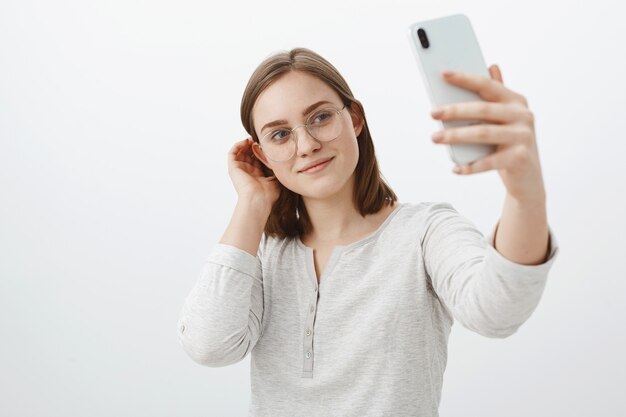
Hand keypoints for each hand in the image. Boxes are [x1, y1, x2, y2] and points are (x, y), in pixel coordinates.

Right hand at [227, 137, 279, 208]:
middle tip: (259, 139)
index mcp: (257, 175)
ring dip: (245, 144)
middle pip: (248, 154)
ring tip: (252, 139)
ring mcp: (239, 170)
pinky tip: (247, 141)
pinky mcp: (233, 168)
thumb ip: (275, 168)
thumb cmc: (268, 194)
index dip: (261, 150)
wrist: (259, 200)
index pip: (257, 159)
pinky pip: (232, 153)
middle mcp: (247, 172)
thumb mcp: (276, 178)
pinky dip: (238, 145)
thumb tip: (279, 157)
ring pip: (240, 152)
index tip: (267, 143)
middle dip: (253, 145)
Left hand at [430, 65, 545, 202]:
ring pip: (482, 133)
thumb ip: (495, 96)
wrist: (528, 178)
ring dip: (455, 136)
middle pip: (483, 109)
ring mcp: (523, 136)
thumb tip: (491, 65)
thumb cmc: (508, 144)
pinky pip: (489, 161)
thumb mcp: (503, 119)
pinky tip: (455, 168)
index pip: (487, 85)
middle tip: (432, 113)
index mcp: (516, 101)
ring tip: (435, 138)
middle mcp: (523, 115)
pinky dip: (470, 166)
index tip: (443, 74)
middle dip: (454, 110)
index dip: (465, 78)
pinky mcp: (520, 158)